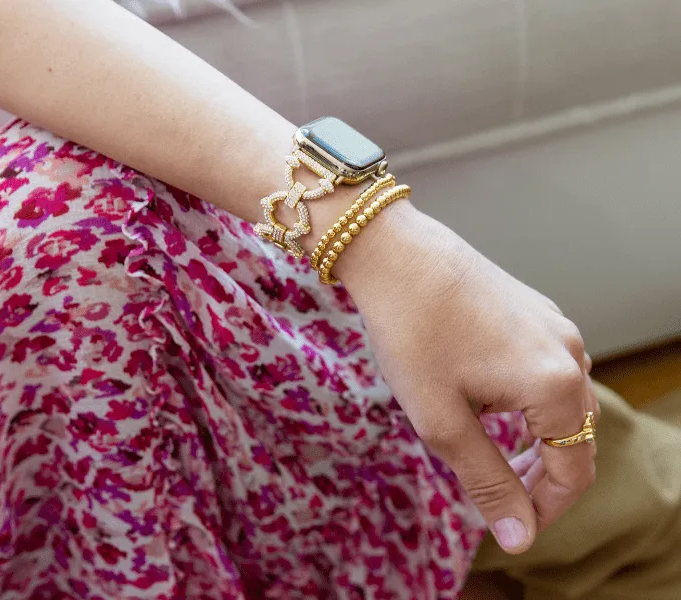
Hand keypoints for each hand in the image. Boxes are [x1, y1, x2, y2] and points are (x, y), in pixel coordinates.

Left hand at [339, 202, 598, 553]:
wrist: (397, 255)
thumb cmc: (413, 335)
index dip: (544, 509)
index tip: (508, 525)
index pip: (574, 472)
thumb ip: (488, 481)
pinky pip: (548, 370)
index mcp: (556, 386)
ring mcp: (556, 327)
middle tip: (498, 496)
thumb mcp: (443, 421)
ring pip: (563, 404)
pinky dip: (529, 402)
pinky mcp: (536, 311)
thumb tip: (521, 538)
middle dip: (541, 476)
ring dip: (536, 439)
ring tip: (492, 454)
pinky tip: (491, 405)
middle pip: (576, 438)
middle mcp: (570, 354)